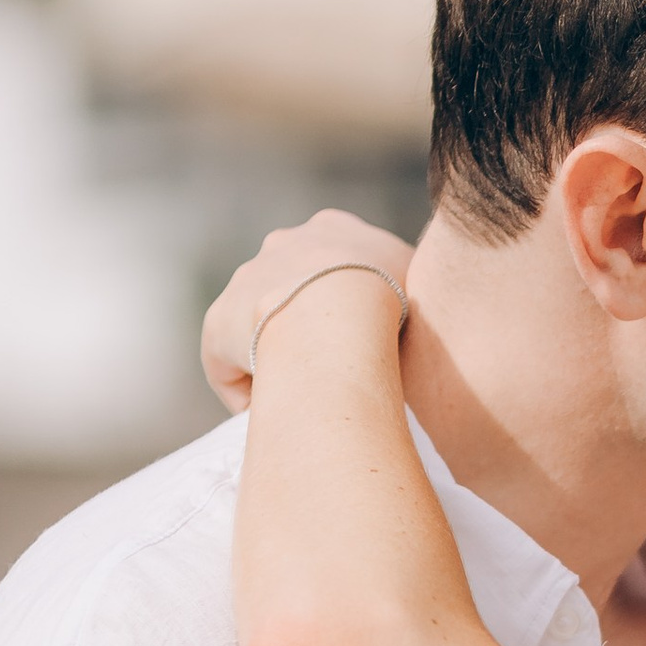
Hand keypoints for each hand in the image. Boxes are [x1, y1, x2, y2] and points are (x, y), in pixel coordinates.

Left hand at [203, 209, 415, 410]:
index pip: (339, 264)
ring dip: (279, 360)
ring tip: (307, 400)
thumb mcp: (425, 283)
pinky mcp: (219, 322)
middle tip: (336, 371)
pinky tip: (275, 415)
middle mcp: (285, 243)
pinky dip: (251, 393)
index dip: (354, 303)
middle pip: (294, 290)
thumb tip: (414, 325)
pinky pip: (230, 366)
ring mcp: (247, 279)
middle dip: (309, 327)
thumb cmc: (398, 300)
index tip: (369, 341)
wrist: (344, 307)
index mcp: (335, 230)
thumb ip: (412, 292)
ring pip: (259, 328)